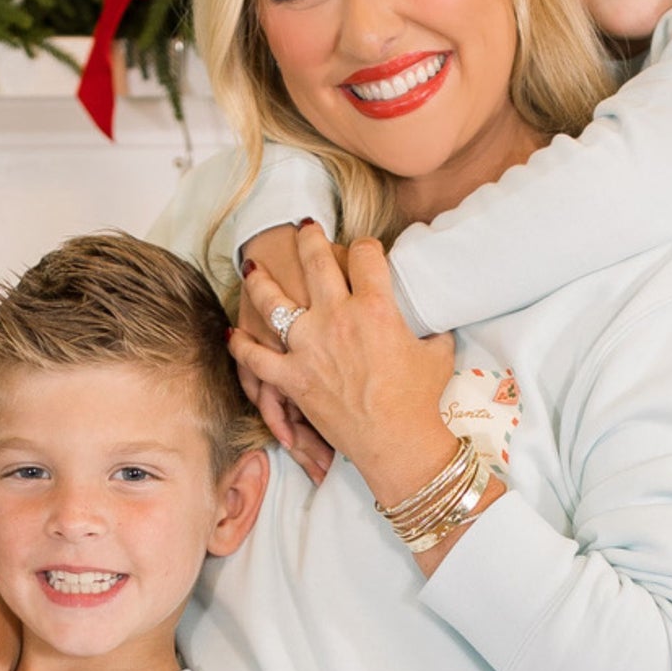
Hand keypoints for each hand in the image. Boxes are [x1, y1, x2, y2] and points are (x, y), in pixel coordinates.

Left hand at [236, 224, 456, 506]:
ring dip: (261, 281)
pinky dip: (242, 346)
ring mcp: (309, 347)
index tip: (362, 249)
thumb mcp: (437, 354)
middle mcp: (337, 317)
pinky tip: (234, 333)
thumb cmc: (420, 400)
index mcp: (374, 306)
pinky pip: (257, 358)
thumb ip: (431, 331)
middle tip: (303, 228)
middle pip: (316, 260)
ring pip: (273, 302)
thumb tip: (435, 326)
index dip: (364, 246)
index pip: (365, 255)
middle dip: (309, 238)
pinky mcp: (293, 378)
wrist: (398, 442)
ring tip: (254, 269)